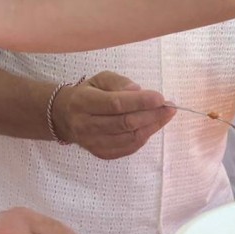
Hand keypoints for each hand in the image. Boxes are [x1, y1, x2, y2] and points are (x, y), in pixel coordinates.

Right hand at [52, 71, 173, 159]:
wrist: (65, 117)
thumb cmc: (88, 94)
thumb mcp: (100, 79)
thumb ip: (119, 82)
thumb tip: (137, 91)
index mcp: (82, 103)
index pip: (115, 104)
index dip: (140, 102)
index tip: (160, 97)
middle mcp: (85, 125)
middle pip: (125, 123)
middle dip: (151, 115)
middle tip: (169, 107)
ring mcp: (93, 143)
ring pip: (130, 138)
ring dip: (152, 126)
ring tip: (165, 115)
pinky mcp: (102, 153)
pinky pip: (129, 147)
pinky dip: (144, 136)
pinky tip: (152, 126)